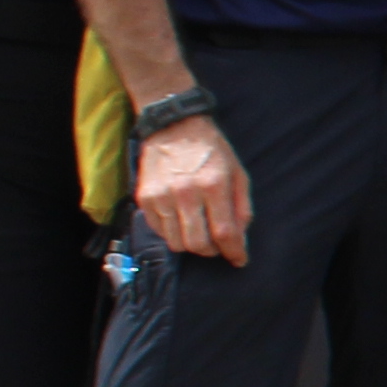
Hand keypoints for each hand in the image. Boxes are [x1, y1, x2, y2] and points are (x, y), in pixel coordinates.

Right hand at [135, 112, 250, 265]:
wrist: (175, 127)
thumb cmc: (212, 151)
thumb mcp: (238, 174)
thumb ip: (242, 208)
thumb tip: (239, 240)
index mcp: (213, 185)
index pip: (224, 232)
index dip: (233, 252)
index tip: (239, 260)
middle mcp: (185, 192)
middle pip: (197, 244)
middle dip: (211, 251)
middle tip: (217, 245)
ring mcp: (161, 196)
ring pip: (176, 243)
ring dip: (190, 244)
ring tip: (198, 230)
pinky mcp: (144, 198)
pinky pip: (159, 231)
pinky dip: (172, 233)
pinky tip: (181, 220)